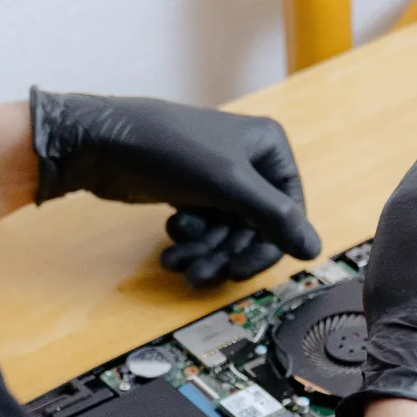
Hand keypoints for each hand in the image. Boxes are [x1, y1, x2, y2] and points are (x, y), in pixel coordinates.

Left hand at [30, 89, 321, 286]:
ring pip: (227, 232)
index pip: (288, 212)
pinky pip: (205, 227)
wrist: (102, 143)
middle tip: (201, 274)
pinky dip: (190, 241)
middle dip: (225, 253)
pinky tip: (170, 243)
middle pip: (254, 227)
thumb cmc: (169, 151)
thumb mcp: (230, 185)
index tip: (239, 270)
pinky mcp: (192, 190)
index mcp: (269, 147)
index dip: (266, 247)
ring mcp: (219, 176)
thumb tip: (314, 250)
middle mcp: (249, 159)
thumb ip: (275, 218)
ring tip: (178, 263)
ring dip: (205, 252)